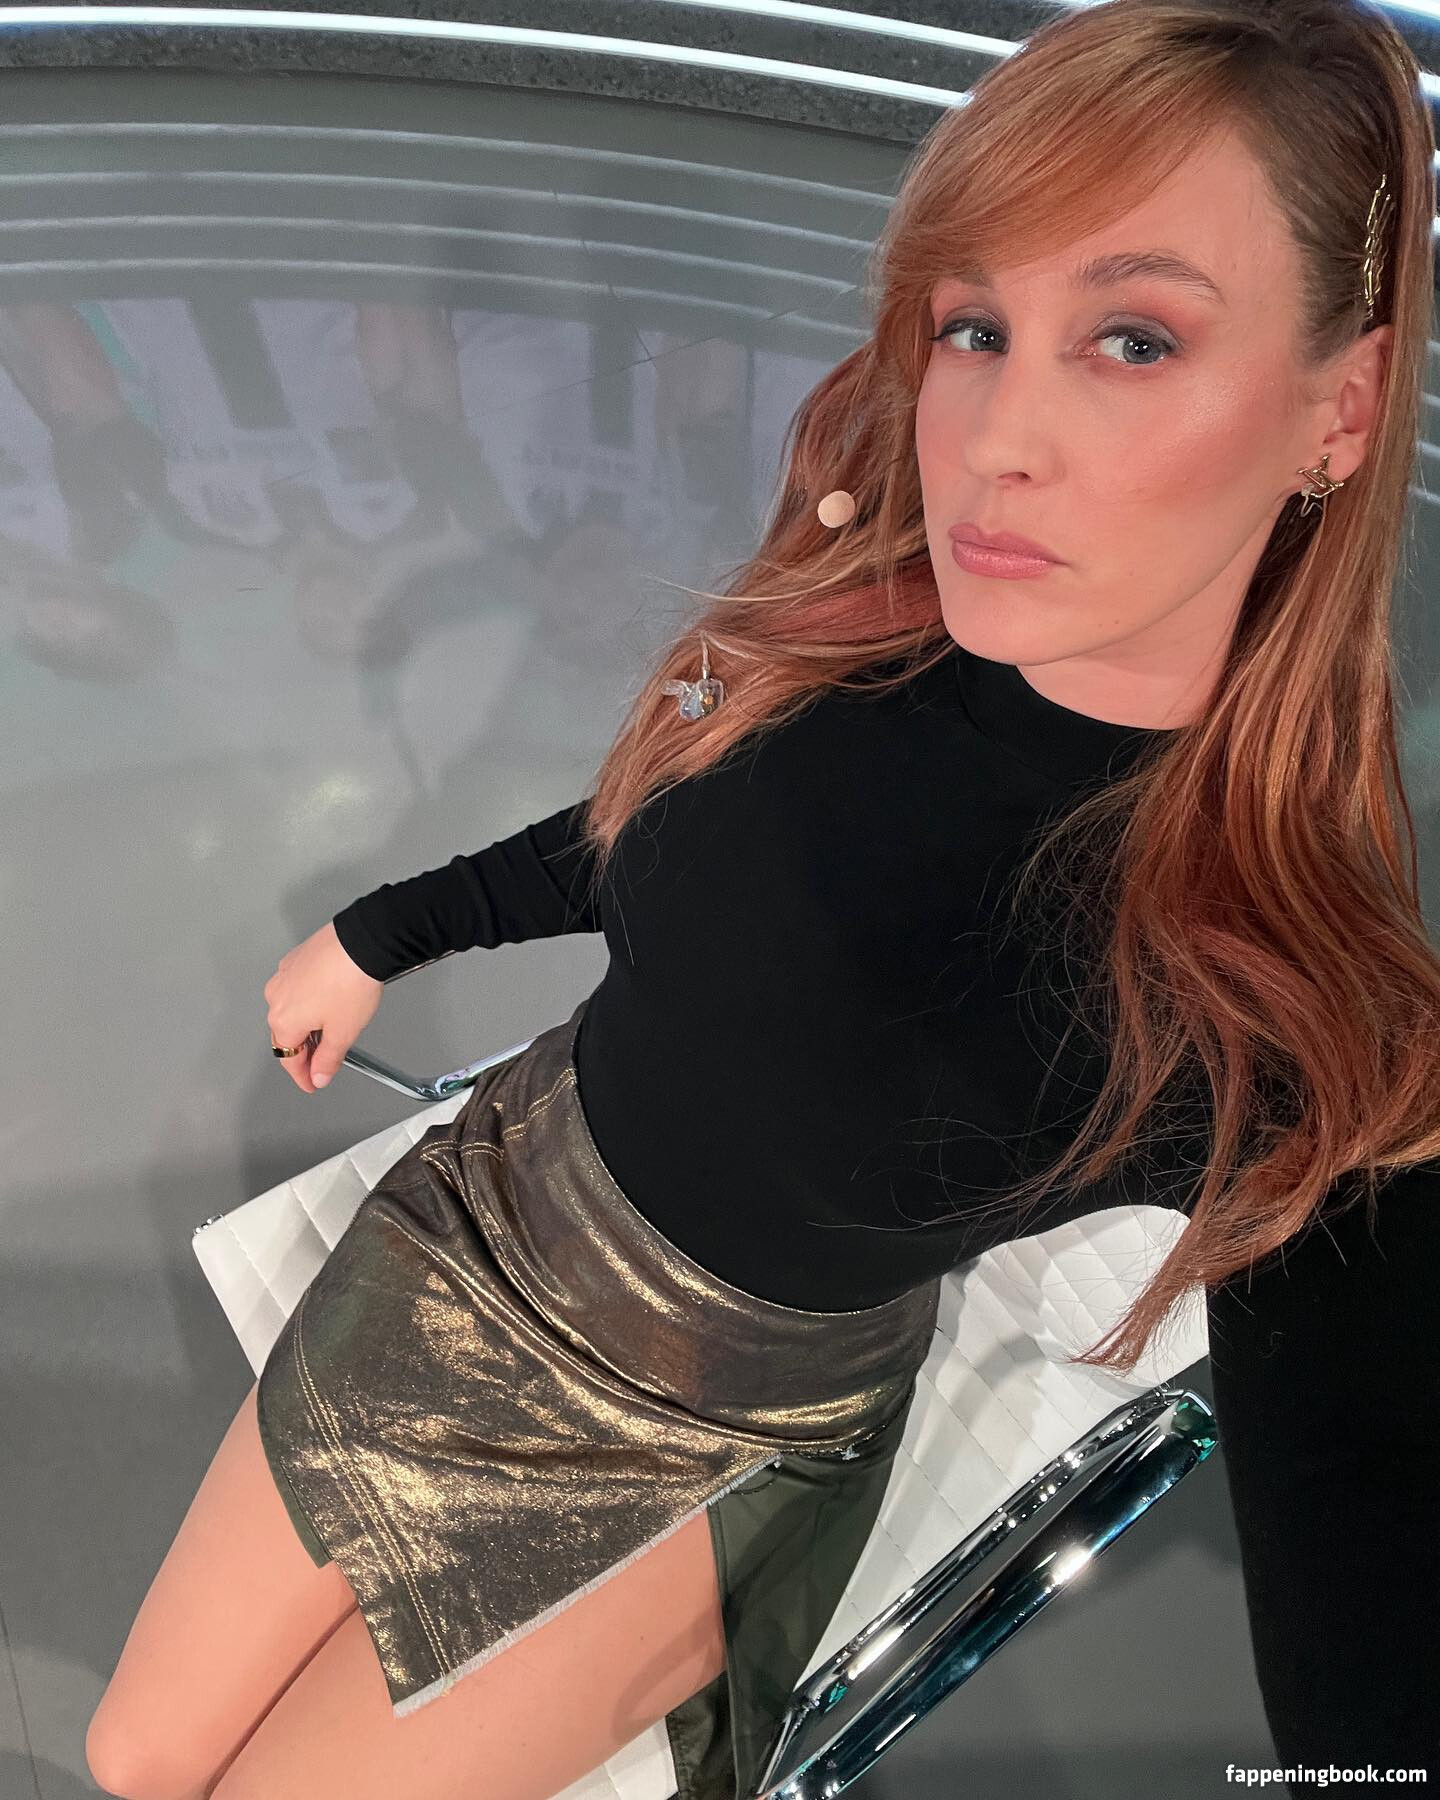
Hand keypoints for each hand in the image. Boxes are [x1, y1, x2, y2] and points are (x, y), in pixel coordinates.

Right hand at [263, 921, 382, 1093]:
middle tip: (324, 1062)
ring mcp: (284, 976)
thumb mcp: (343, 1032)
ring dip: (307, 1025)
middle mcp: (276, 998)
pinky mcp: (295, 960)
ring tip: (332, 1029)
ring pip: (291, 1010)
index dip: (302, 1077)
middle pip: (287, 1035)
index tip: (312, 1084)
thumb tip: (320, 1074)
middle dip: (305, 1052)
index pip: (289, 1060)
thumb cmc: (350, 981)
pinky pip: (297, 989)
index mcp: (284, 1021)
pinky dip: (309, 1001)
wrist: (360, 942)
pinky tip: (329, 1001)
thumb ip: (329, 1060)